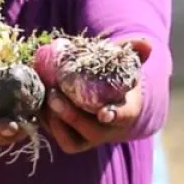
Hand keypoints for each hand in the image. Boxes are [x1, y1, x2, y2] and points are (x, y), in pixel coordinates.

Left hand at [40, 37, 150, 153]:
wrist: (109, 102)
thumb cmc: (117, 81)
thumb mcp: (126, 65)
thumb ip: (134, 52)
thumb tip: (146, 42)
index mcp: (126, 112)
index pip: (123, 116)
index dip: (114, 115)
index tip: (104, 113)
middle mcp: (108, 131)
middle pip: (90, 131)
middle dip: (71, 115)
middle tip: (55, 95)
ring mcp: (89, 139)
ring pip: (70, 139)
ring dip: (54, 120)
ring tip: (42, 98)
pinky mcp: (71, 141)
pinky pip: (57, 136)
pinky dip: (46, 122)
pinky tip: (37, 102)